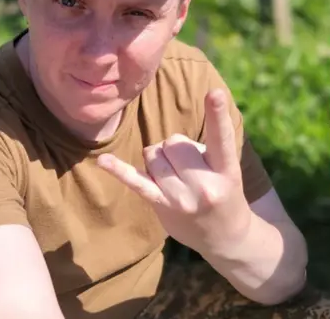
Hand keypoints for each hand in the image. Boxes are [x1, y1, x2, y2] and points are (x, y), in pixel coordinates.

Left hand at [96, 88, 251, 253]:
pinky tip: (103, 161)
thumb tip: (163, 146)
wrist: (225, 236)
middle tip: (189, 166)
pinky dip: (118, 171)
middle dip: (175, 147)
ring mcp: (181, 197)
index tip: (215, 92)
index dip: (218, 114)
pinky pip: (137, 182)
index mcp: (226, 169)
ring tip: (177, 175)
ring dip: (159, 158)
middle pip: (173, 141)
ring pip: (154, 154)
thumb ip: (199, 150)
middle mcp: (205, 184)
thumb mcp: (225, 169)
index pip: (221, 137)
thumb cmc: (223, 190)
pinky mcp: (162, 205)